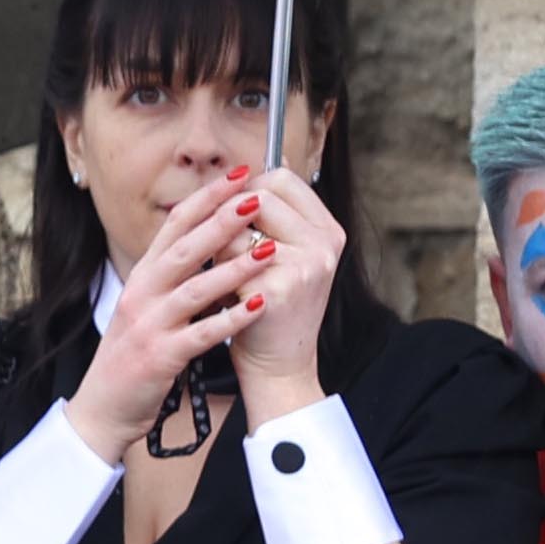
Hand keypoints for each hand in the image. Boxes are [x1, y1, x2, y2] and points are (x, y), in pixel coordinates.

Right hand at [63, 174, 259, 462]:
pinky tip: (258, 307)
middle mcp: (141, 294)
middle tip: (256, 197)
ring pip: (194, 288)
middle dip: (221, 221)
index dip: (206, 198)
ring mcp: (149, 325)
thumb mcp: (147, 307)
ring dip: (232, 269)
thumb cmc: (132, 357)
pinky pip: (201, 334)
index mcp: (142, 277)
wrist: (102, 408)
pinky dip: (231, 320)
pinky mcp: (160, 357)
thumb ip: (173, 277)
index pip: (174, 226)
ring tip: (268, 252)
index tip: (238, 176)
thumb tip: (213, 244)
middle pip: (184, 248)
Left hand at [221, 166, 347, 395]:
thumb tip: (234, 178)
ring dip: (220, 247)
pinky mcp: (278, 288)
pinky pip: (227, 260)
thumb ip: (271, 221)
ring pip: (238, 227)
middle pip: (259, 196)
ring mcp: (304, 266)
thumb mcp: (286, 258)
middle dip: (230, 218)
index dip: (249, 188)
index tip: (231, 209)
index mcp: (328, 231)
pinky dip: (216, 274)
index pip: (283, 179)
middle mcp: (323, 244)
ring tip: (225, 275)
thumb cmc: (271, 308)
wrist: (278, 366)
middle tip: (224, 248)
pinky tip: (225, 297)